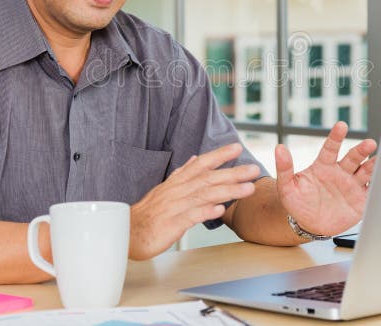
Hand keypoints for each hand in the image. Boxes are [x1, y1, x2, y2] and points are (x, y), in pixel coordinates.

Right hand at [129, 143, 259, 259]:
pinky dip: (206, 211)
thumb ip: (181, 175)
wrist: (127, 233)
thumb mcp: (164, 190)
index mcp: (176, 183)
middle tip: (254, 169)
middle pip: (208, 178)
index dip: (219, 154)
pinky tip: (220, 209)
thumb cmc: (147, 214)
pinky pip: (191, 216)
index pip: (200, 164)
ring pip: (204, 195)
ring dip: (228, 191)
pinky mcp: (172, 223)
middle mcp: (177, 191)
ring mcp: (174, 206)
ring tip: (248, 189)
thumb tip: (195, 159)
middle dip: (233, 172)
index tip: (237, 147)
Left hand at [275, 121, 375, 236]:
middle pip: (352, 157)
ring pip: (365, 171)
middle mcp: (340, 172)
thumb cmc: (297, 203)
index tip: (341, 125)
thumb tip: (279, 148)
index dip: (336, 137)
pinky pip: (372, 191)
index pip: (330, 148)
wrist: (309, 225)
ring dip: (373, 165)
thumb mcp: (287, 187)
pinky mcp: (360, 200)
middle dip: (361, 150)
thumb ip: (285, 168)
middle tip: (370, 143)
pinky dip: (379, 185)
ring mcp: (351, 185)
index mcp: (323, 166)